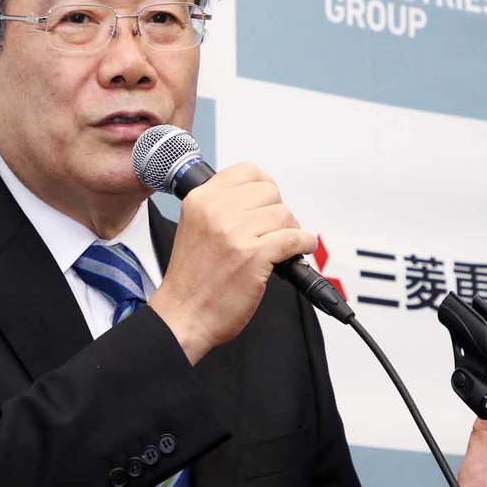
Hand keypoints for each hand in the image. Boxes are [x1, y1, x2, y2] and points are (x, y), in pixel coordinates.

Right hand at [148, 163, 315, 364]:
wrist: (183, 315)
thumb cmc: (191, 280)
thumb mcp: (194, 227)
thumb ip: (221, 208)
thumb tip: (259, 200)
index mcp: (200, 200)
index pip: (247, 171)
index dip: (264, 187)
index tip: (267, 203)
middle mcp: (216, 211)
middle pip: (270, 192)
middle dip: (277, 212)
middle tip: (273, 230)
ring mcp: (235, 232)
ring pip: (284, 214)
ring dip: (290, 231)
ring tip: (282, 245)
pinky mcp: (254, 256)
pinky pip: (294, 238)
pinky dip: (303, 244)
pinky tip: (299, 250)